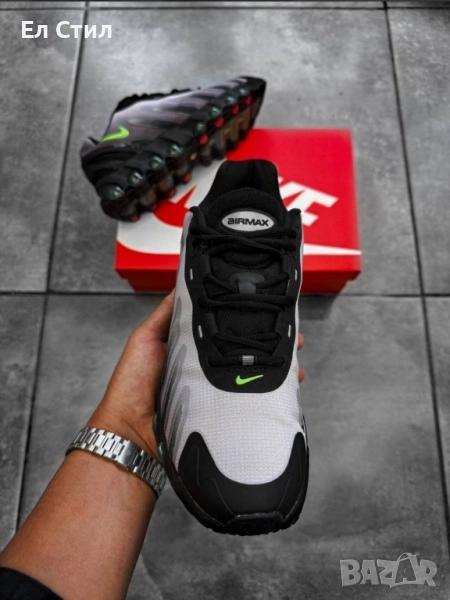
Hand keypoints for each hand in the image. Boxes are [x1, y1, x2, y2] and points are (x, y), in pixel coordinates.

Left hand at [88, 291, 305, 459]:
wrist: (130, 430)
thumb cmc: (133, 383)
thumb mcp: (146, 338)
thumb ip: (166, 314)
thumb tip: (182, 284)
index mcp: (191, 348)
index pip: (224, 330)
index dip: (244, 320)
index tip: (265, 310)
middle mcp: (207, 368)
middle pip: (244, 353)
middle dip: (270, 345)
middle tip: (294, 339)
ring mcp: (215, 390)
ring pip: (251, 376)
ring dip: (275, 370)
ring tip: (296, 364)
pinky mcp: (219, 411)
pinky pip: (246, 400)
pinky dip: (267, 396)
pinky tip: (285, 391)